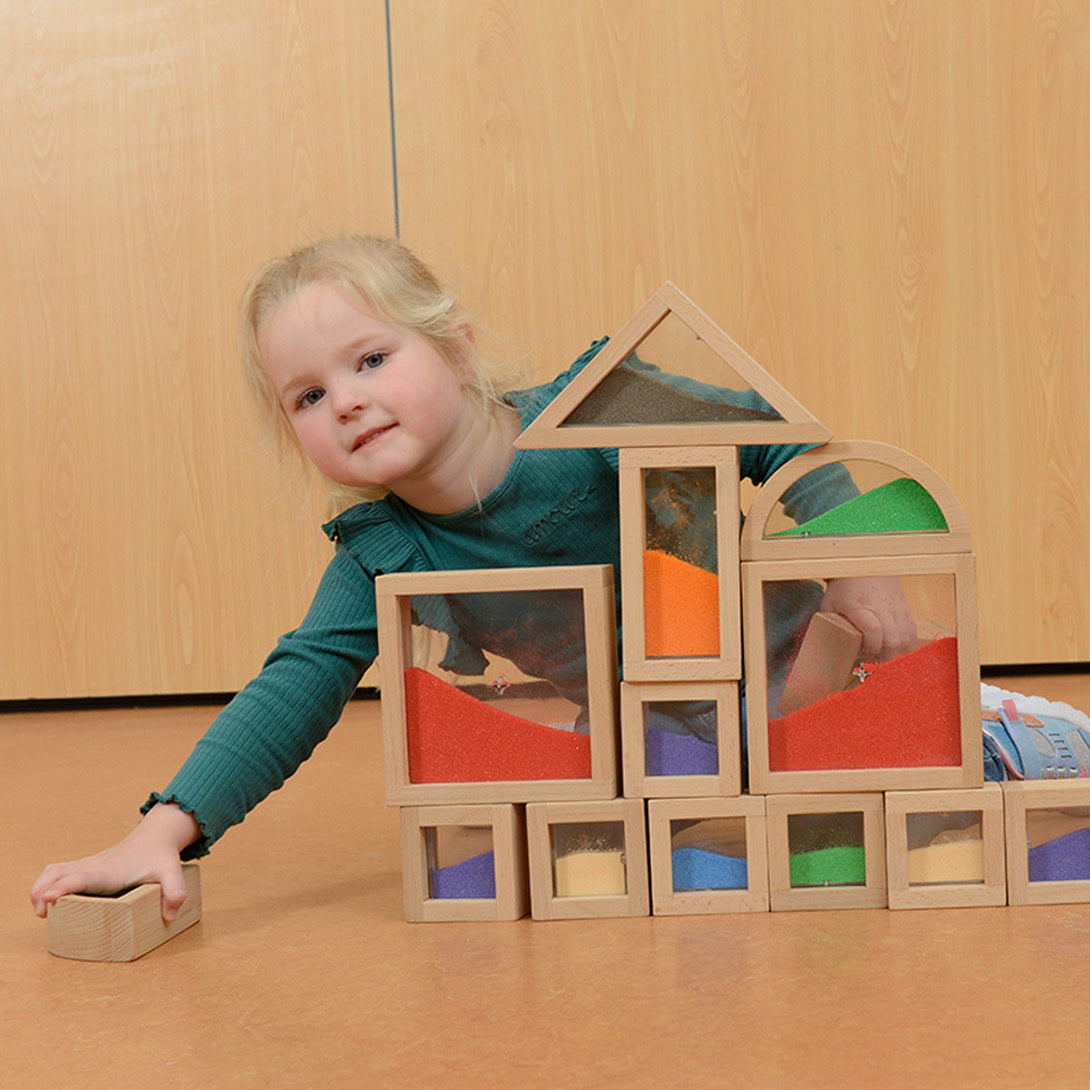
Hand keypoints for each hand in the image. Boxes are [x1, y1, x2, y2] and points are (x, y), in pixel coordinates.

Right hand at [30, 803, 200, 921]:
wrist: (156, 836)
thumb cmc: (161, 856)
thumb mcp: (173, 873)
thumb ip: (175, 892)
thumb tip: (169, 916)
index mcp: (108, 872)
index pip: (79, 877)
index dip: (62, 888)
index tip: (47, 900)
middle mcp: (93, 867)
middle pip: (57, 873)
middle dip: (41, 891)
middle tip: (43, 913)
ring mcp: (88, 866)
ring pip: (54, 870)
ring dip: (40, 887)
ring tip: (42, 911)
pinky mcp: (86, 868)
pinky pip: (58, 872)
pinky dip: (46, 884)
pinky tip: (49, 900)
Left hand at [820, 575, 915, 661]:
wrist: (864, 563)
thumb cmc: (843, 588)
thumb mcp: (829, 605)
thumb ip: (831, 627)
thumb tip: (831, 651)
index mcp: (859, 606)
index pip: (874, 631)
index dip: (871, 648)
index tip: (862, 654)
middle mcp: (882, 607)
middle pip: (893, 640)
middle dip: (884, 657)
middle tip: (872, 660)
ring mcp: (897, 607)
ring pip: (906, 639)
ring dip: (896, 653)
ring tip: (883, 655)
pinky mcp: (907, 608)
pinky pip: (913, 632)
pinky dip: (906, 644)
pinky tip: (894, 647)